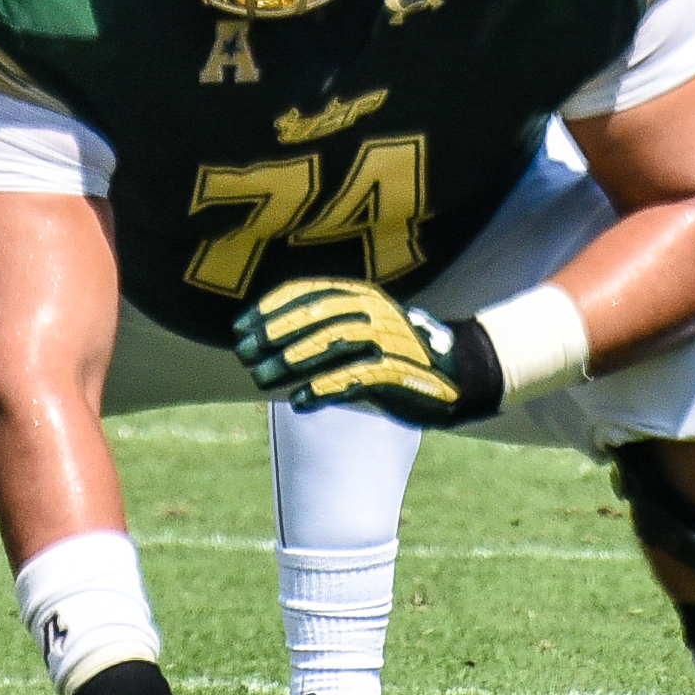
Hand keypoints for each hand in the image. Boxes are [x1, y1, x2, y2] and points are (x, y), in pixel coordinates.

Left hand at [231, 276, 499, 425]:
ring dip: (292, 361)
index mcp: (361, 296)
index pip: (309, 292)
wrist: (454, 377)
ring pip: (333, 343)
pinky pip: (355, 379)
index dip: (270, 309)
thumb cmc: (391, 356)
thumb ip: (320, 331)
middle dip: (275, 334)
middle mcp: (374, 312)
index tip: (240, 329)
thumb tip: (261, 342)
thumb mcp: (357, 333)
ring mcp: (388, 341)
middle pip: (316, 316)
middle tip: (244, 354)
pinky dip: (324, 389)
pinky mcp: (398, 373)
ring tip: (261, 378)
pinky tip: (299, 402)